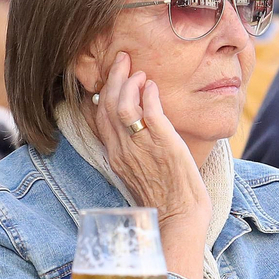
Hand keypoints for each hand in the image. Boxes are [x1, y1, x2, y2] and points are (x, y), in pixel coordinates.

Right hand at [88, 52, 210, 278]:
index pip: (99, 117)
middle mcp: (122, 151)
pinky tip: (153, 85)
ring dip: (130, 83)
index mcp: (115, 156)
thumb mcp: (139, 171)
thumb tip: (136, 124)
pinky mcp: (163, 146)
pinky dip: (149, 95)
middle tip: (123, 59)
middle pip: (107, 105)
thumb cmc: (165, 196)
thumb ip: (133, 148)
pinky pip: (149, 113)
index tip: (110, 75)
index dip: (102, 92)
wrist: (179, 219)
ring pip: (122, 105)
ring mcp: (141, 148)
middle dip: (114, 77)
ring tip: (140, 72)